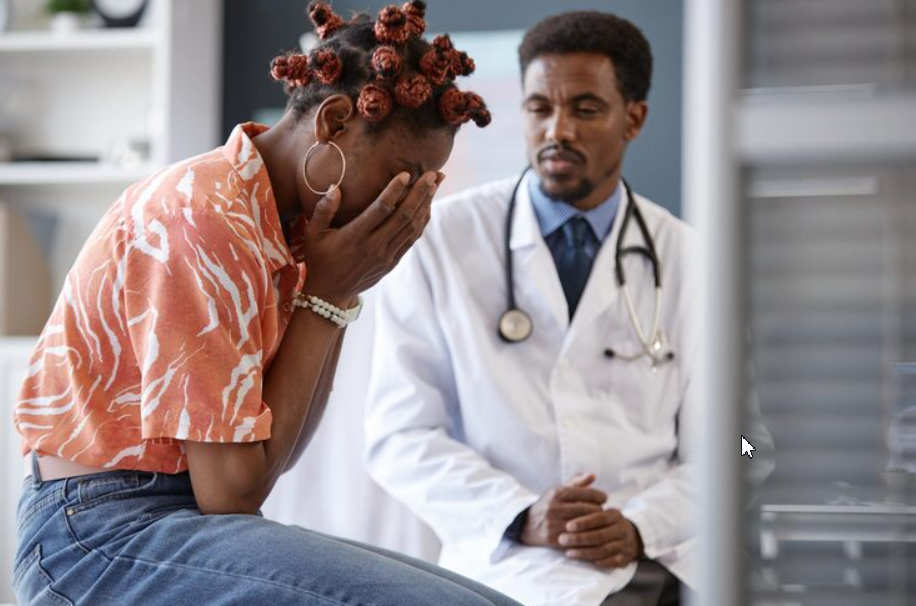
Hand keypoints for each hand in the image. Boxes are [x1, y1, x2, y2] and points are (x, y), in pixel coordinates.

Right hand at [300, 171, 443, 305]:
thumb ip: (323, 210)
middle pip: (404, 215)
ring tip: (436, 185)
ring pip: (412, 227)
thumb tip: (335, 187)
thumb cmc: (320, 259)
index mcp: (355, 236)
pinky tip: (427, 207)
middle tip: (433, 173)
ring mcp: (386, 255)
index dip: (395, 190)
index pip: (381, 209)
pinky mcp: (392, 262)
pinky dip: (422, 222)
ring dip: (426, 204)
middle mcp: (374, 245)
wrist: (331, 295)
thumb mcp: (312, 234)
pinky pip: (412, 239)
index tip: (407, 173)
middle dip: (420, 193)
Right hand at [520, 473, 606, 547]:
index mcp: (557, 493)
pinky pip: (576, 538)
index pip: (586, 493)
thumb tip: (593, 475)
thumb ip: (577, 482)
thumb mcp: (559, 490)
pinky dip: (586, 537)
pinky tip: (591, 535)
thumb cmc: (549, 504)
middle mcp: (554, 507)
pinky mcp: (553, 538)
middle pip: (587, 510)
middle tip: (603, 512)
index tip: (604, 499)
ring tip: (599, 523)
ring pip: (583, 525)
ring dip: (595, 525)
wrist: (527, 524)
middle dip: (599, 511)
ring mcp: (552, 524)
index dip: (599, 496)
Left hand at [559, 509, 642, 568]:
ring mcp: (624, 544)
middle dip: (580, 539)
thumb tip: (571, 498)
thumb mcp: (600, 510)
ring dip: (585, 552)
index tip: (568, 526)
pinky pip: (612, 562)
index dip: (584, 522)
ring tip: (568, 553)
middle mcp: (622, 529)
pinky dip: (598, 562)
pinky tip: (585, 562)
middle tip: (562, 540)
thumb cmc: (605, 523)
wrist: (629, 538)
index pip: (600, 517)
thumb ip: (587, 505)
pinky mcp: (624, 559)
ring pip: (604, 550)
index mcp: (615, 515)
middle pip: (600, 535)